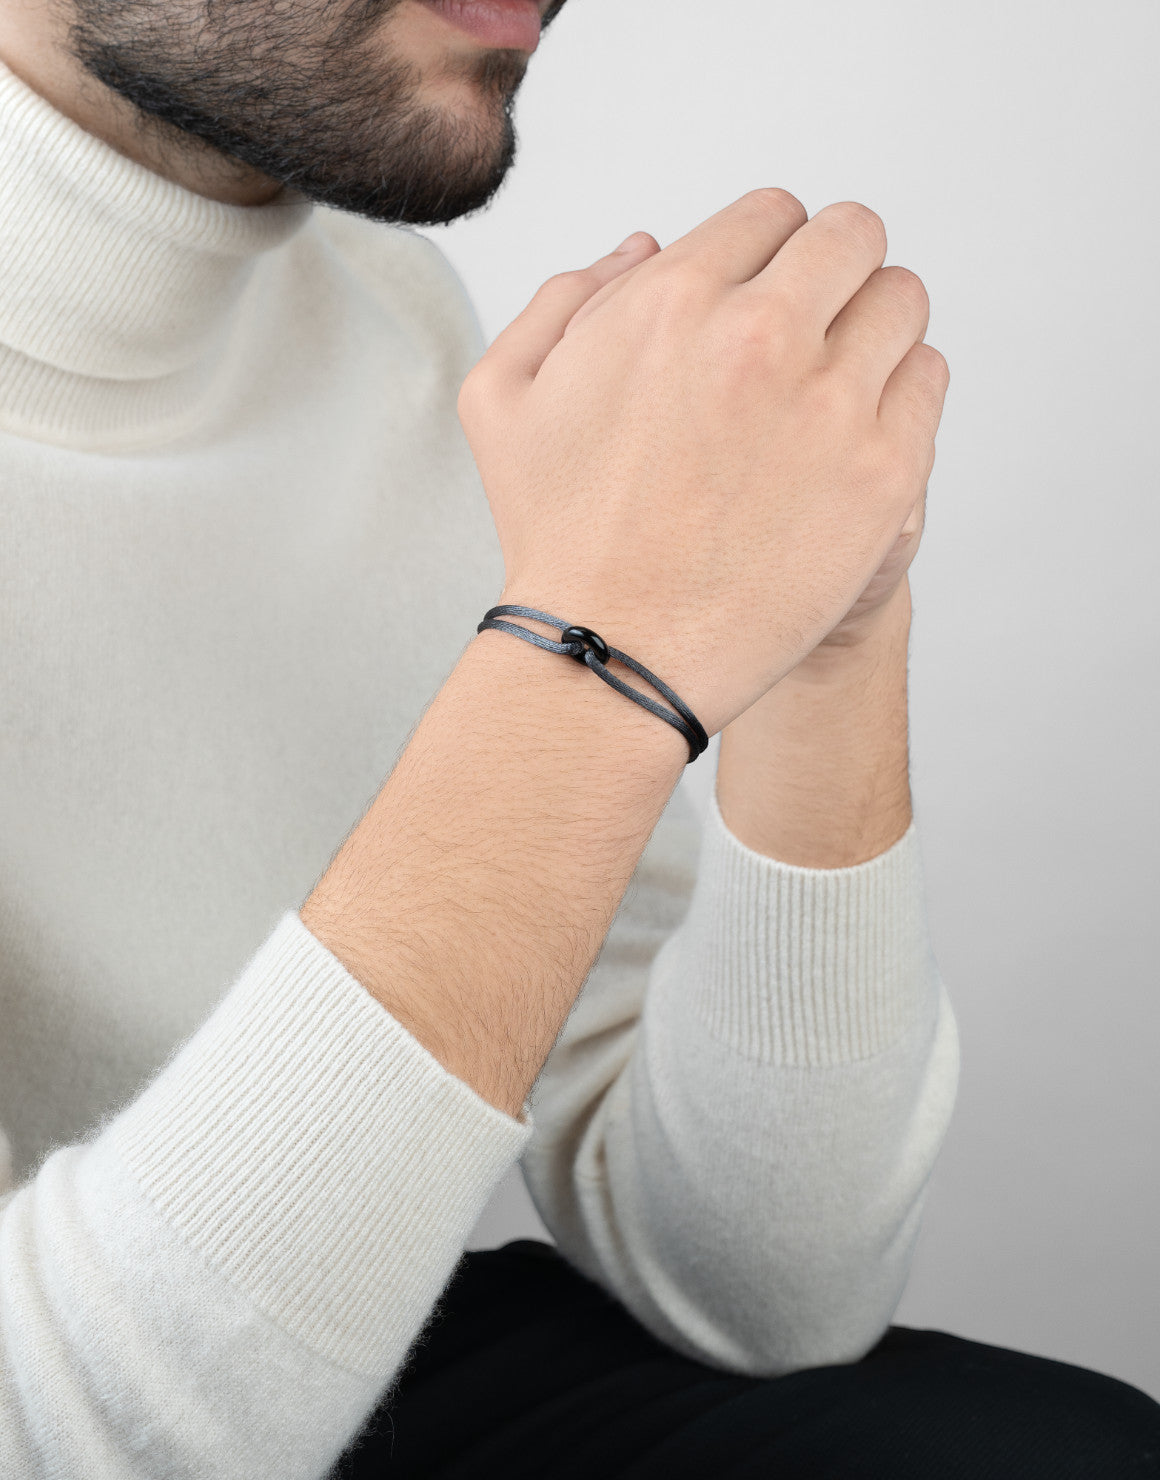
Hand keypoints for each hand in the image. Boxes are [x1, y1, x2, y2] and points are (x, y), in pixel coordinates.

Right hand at [459, 190, 949, 736]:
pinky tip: (854, 435)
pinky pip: (927, 380)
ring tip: (837, 383)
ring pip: (902, 301)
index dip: (768, 253)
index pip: (771, 215)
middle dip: (832, 271)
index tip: (765, 297)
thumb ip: (566, 298)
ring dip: (874, 327)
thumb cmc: (558, 538)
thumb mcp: (502, 399)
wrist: (616, 655)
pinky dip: (901, 394)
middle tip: (814, 327)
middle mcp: (759, 336)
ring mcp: (830, 404)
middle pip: (851, 237)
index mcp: (671, 300)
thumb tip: (643, 244)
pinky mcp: (883, 472)